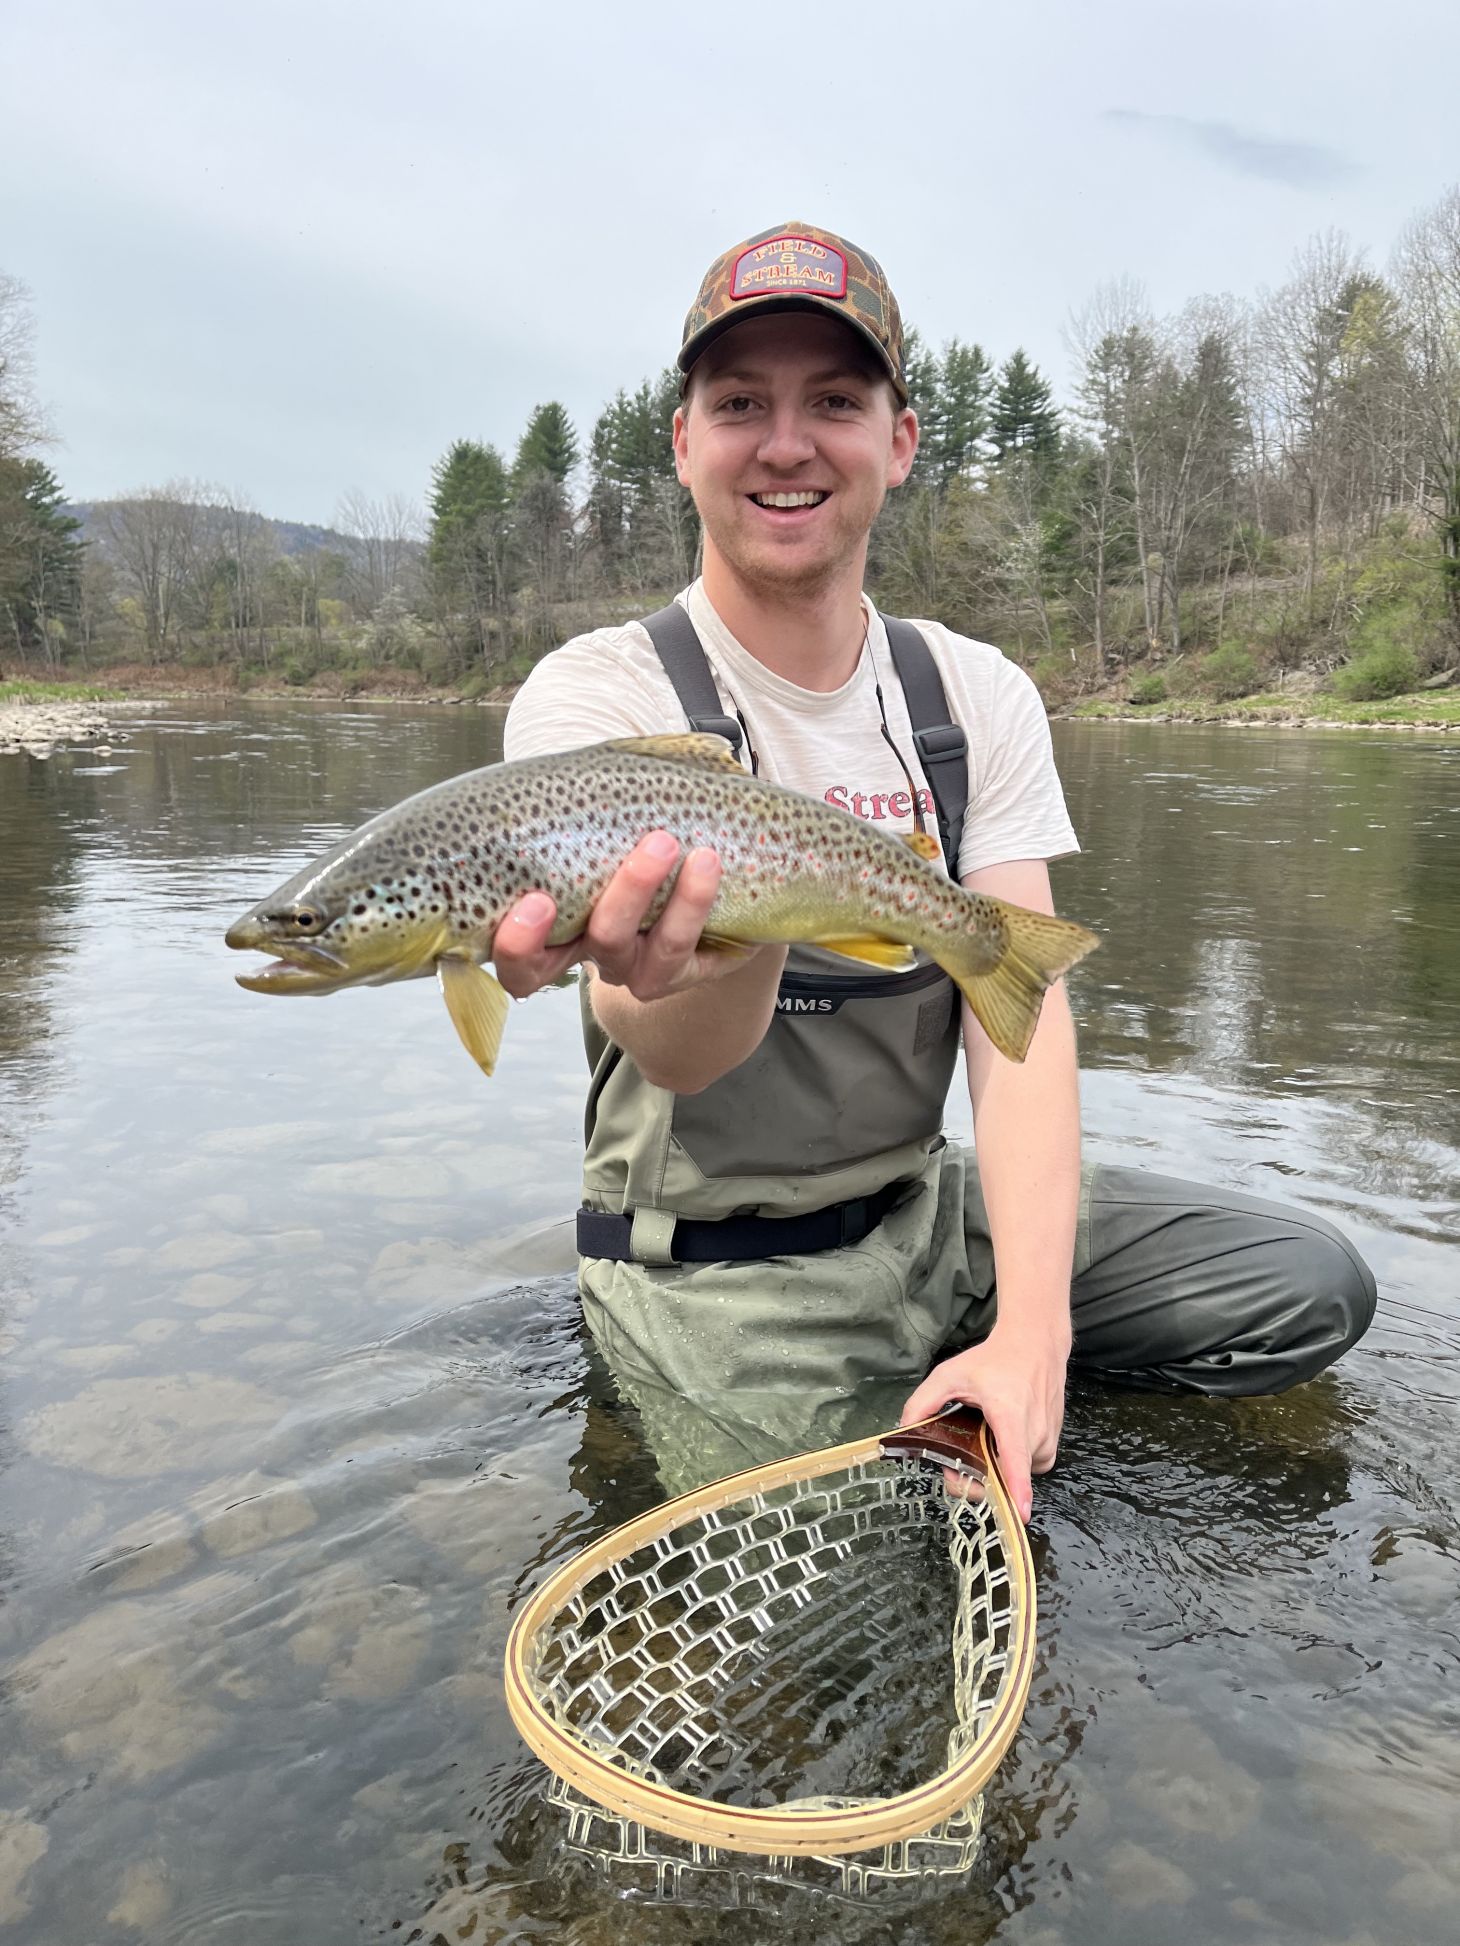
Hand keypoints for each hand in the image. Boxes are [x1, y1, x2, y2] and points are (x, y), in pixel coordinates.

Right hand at [492, 830, 757, 1001]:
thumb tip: (559, 770)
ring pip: (663, 946)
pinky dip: (703, 904)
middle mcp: (600, 959)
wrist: (681, 903)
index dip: (520, 945)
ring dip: (684, 898)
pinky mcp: (690, 971)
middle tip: (656, 843)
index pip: (521, 964)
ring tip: (694, 849)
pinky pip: (699, 946)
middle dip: (627, 897)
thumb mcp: (581, 844)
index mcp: (555, 940)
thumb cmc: (610, 858)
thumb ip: (566, 822)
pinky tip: (711, 866)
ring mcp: (647, 970)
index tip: (536, 900)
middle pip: (603, 943)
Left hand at [900, 1325, 1069, 1524]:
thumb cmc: (993, 1360)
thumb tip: (904, 1432)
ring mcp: (1048, 1439)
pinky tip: (1003, 1437)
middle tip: (958, 1458)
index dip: (1016, 1488)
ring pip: (1017, 1473)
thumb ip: (922, 1402)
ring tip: (985, 1436)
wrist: (1036, 1344)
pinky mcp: (1053, 1444)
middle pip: (1005, 1474)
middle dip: (978, 1476)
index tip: (1019, 1512)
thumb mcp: (950, 1374)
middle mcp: (1035, 1430)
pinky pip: (1030, 1466)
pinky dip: (1014, 1460)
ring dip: (996, 1466)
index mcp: (1010, 1414)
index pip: (1015, 1458)